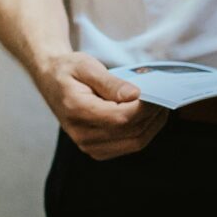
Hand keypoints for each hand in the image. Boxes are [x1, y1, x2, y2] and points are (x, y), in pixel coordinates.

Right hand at [40, 50, 167, 159]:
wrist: (51, 82)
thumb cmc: (69, 70)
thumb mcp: (86, 66)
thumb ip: (110, 82)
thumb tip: (135, 95)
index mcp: (77, 110)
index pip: (121, 118)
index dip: (144, 108)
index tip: (158, 93)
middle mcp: (82, 134)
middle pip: (131, 132)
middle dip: (152, 115)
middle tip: (164, 97)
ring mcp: (89, 146)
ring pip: (134, 143)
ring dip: (152, 125)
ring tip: (160, 106)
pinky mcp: (97, 150)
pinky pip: (129, 146)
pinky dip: (144, 132)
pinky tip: (148, 116)